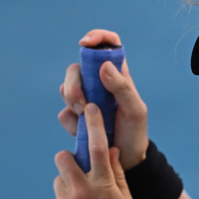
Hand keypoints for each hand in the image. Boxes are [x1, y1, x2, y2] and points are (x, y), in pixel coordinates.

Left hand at [50, 103, 135, 198]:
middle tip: (77, 169)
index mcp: (104, 185)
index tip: (91, 108)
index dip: (93, 125)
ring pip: (60, 179)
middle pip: (64, 157)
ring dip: (68, 184)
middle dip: (69, 159)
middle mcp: (82, 190)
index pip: (97, 147)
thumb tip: (110, 151)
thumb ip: (117, 175)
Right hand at [58, 29, 149, 169]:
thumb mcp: (135, 110)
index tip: (85, 44)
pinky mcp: (75, 118)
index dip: (96, 38)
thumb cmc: (135, 132)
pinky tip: (84, 131)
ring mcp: (85, 100)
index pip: (108, 45)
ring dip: (71, 102)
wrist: (127, 160)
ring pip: (65, 89)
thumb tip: (103, 66)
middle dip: (74, 83)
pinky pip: (64, 113)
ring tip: (86, 119)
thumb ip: (123, 88)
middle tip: (82, 104)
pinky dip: (71, 122)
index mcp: (117, 76)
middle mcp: (98, 84)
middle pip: (76, 69)